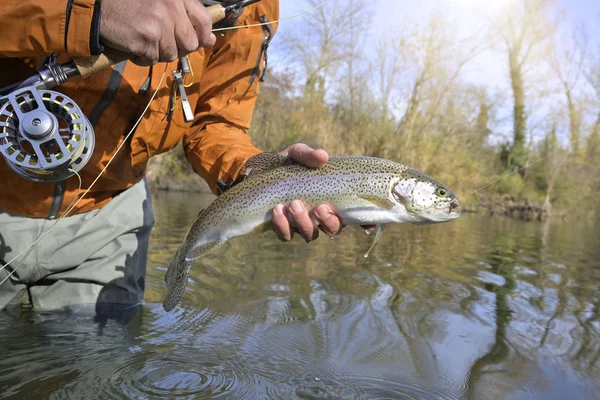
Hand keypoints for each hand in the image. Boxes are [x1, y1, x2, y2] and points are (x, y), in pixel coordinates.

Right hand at [100, 0, 215, 65]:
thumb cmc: (127, 1)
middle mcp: (171, 8)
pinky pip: (152, 60)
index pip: (203, 20)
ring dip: (157, 52)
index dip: (203, 35)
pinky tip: (133, 45)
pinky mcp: (146, 40)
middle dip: (178, 47)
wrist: (95, 5)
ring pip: (171, 54)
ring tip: (143, 39)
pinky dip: (142, 57)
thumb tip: (209, 40)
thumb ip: (184, 15)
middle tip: (163, 42)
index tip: (201, 40)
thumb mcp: (159, 0)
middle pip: (189, 43)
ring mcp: (159, 25)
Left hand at [271, 144, 375, 241]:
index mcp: (330, 199)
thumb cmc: (285, 164)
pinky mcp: (283, 228)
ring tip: (293, 204)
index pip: (353, 215)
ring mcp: (301, 224)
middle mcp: (319, 216)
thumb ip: (309, 155)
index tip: (367, 227)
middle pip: (334, 230)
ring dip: (304, 222)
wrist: (258, 172)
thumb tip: (323, 157)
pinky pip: (286, 236)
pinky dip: (283, 225)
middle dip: (329, 222)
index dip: (364, 223)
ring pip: (311, 235)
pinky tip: (277, 210)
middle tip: (320, 207)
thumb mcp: (297, 154)